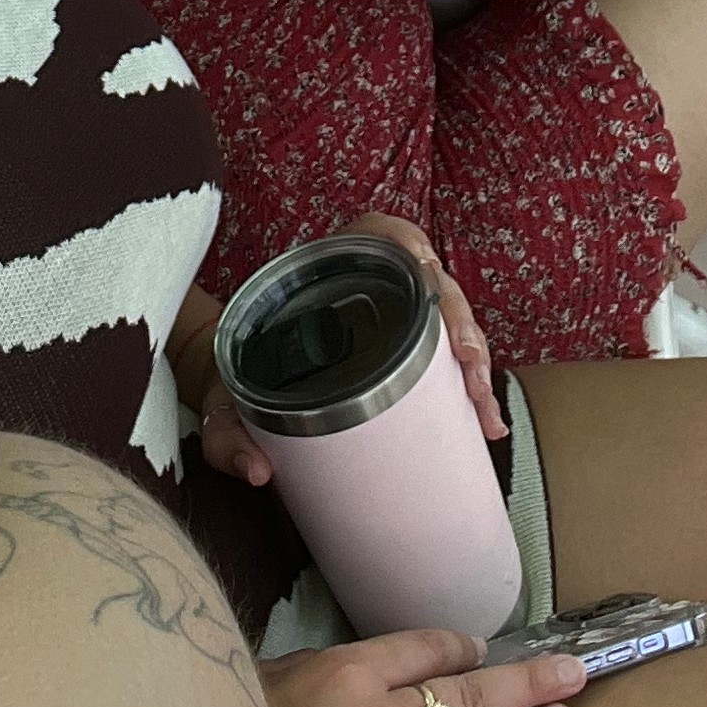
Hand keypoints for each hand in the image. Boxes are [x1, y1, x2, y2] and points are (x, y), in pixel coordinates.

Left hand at [200, 209, 502, 475]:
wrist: (232, 395)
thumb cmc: (231, 385)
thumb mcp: (222, 404)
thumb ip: (227, 436)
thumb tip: (258, 473)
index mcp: (326, 269)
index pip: (381, 233)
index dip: (411, 246)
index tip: (429, 274)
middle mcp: (368, 285)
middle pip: (430, 286)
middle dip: (461, 328)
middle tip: (472, 375)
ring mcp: (392, 316)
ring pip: (448, 325)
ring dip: (474, 364)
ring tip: (484, 412)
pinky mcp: (404, 349)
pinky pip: (444, 356)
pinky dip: (467, 384)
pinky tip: (482, 419)